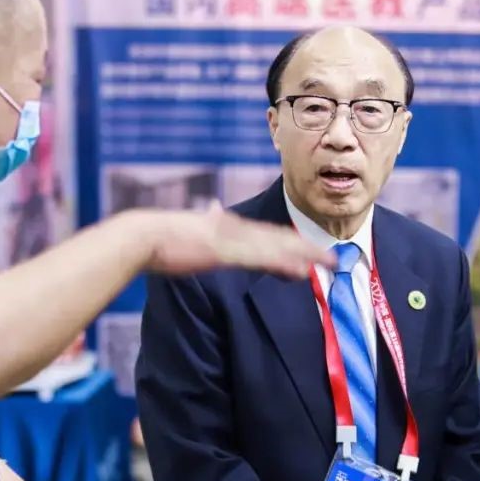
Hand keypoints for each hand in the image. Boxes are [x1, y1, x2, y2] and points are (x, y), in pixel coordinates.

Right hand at [136, 202, 334, 278]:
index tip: (313, 250)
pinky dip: (282, 265)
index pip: (268, 235)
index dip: (293, 242)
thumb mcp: (189, 227)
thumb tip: (212, 207)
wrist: (143, 236)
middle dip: (309, 249)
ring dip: (306, 256)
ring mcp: (231, 241)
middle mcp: (236, 231)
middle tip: (336, 258)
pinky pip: (260, 261)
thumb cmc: (160, 237)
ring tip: (330, 264)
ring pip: (277, 248)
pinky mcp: (224, 253)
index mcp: (228, 227)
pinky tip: (301, 273)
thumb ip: (205, 220)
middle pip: (281, 240)